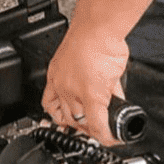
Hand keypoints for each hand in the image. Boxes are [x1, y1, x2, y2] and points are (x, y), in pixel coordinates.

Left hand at [42, 25, 128, 145]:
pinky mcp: (92, 96)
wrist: (98, 27)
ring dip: (93, 130)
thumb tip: (108, 86)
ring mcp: (76, 92)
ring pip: (80, 121)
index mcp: (56, 74)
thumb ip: (92, 72)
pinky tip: (111, 136)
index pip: (51, 103)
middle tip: (92, 128)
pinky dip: (105, 133)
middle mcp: (62, 85)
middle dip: (79, 125)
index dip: (60, 116)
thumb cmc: (92, 34)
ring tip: (104, 131)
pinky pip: (97, 123)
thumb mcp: (84, 56)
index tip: (68, 121)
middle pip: (66, 116)